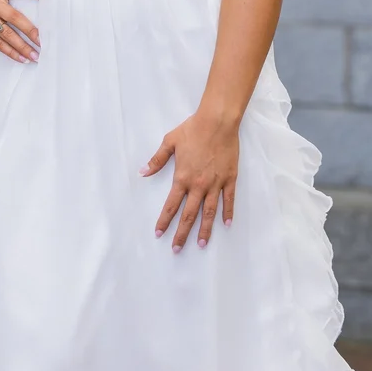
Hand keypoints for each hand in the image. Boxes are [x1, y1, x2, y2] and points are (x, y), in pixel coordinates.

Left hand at [141, 109, 238, 250]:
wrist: (217, 121)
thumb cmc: (193, 129)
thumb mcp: (170, 141)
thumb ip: (157, 160)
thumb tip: (142, 172)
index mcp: (182, 177)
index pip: (171, 205)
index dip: (164, 221)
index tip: (159, 234)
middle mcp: (199, 185)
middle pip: (189, 215)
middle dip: (182, 233)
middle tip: (177, 249)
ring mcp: (215, 184)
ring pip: (209, 213)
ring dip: (205, 230)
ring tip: (201, 244)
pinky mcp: (229, 179)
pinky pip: (229, 200)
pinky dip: (228, 213)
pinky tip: (226, 225)